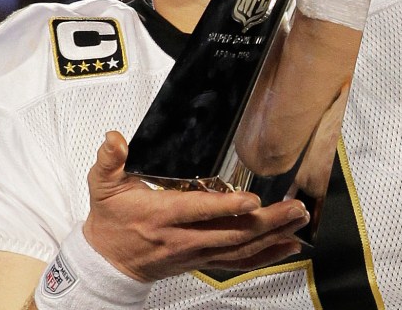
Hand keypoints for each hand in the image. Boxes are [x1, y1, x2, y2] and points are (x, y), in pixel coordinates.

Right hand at [83, 132, 309, 280]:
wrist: (107, 263)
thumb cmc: (111, 221)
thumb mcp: (103, 186)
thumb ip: (110, 161)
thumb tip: (114, 139)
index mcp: (162, 216)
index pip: (199, 213)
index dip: (226, 209)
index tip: (252, 201)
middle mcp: (183, 239)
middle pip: (230, 234)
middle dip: (266, 222)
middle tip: (294, 208)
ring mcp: (195, 254)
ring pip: (239, 250)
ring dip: (273, 236)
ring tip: (298, 221)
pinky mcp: (202, 261)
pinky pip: (238, 263)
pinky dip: (265, 256)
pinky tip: (287, 247)